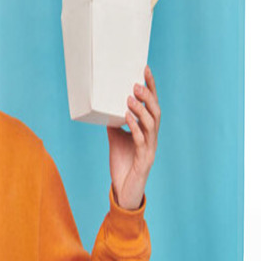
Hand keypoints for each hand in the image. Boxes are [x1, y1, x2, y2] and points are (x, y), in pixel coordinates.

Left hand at [106, 65, 160, 209]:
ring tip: (129, 98)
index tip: (144, 69)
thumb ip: (113, 123)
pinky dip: (134, 127)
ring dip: (141, 110)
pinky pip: (141, 140)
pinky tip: (126, 117)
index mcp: (148, 130)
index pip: (152, 104)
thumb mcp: (115, 138)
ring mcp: (150, 148)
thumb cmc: (122, 164)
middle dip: (147, 96)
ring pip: (151, 124)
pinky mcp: (145, 159)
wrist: (123, 190)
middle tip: (134, 84)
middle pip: (156, 111)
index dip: (151, 87)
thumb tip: (104, 107)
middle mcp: (152, 137)